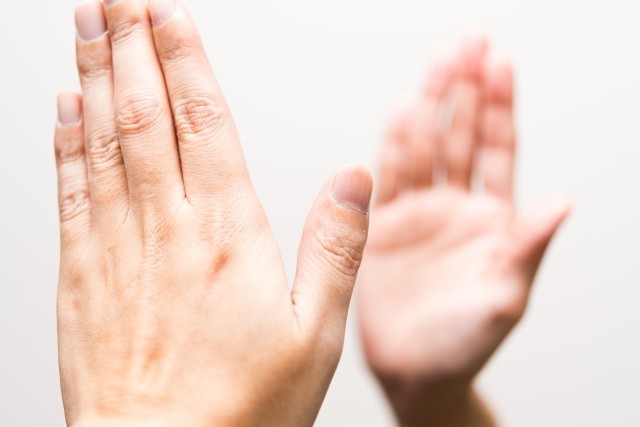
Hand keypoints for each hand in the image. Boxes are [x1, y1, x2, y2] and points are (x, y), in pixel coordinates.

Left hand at [55, 1, 371, 425]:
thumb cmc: (240, 409)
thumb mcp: (315, 336)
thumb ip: (335, 250)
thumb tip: (355, 181)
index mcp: (227, 237)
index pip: (202, 123)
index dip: (184, 59)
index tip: (169, 11)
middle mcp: (166, 230)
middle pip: (145, 115)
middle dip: (132, 44)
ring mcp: (115, 249)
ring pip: (102, 141)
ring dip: (95, 75)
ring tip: (89, 23)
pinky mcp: (81, 276)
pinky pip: (71, 192)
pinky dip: (66, 142)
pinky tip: (64, 108)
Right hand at [357, 38, 570, 425]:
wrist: (414, 371)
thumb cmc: (465, 343)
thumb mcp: (506, 297)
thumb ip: (528, 248)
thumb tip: (562, 202)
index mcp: (492, 221)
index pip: (497, 151)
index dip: (498, 106)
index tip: (498, 62)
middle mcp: (456, 209)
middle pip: (460, 137)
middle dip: (464, 90)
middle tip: (465, 45)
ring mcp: (419, 214)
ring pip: (424, 149)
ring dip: (429, 107)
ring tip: (436, 65)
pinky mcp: (384, 227)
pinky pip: (389, 178)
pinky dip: (394, 144)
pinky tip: (401, 112)